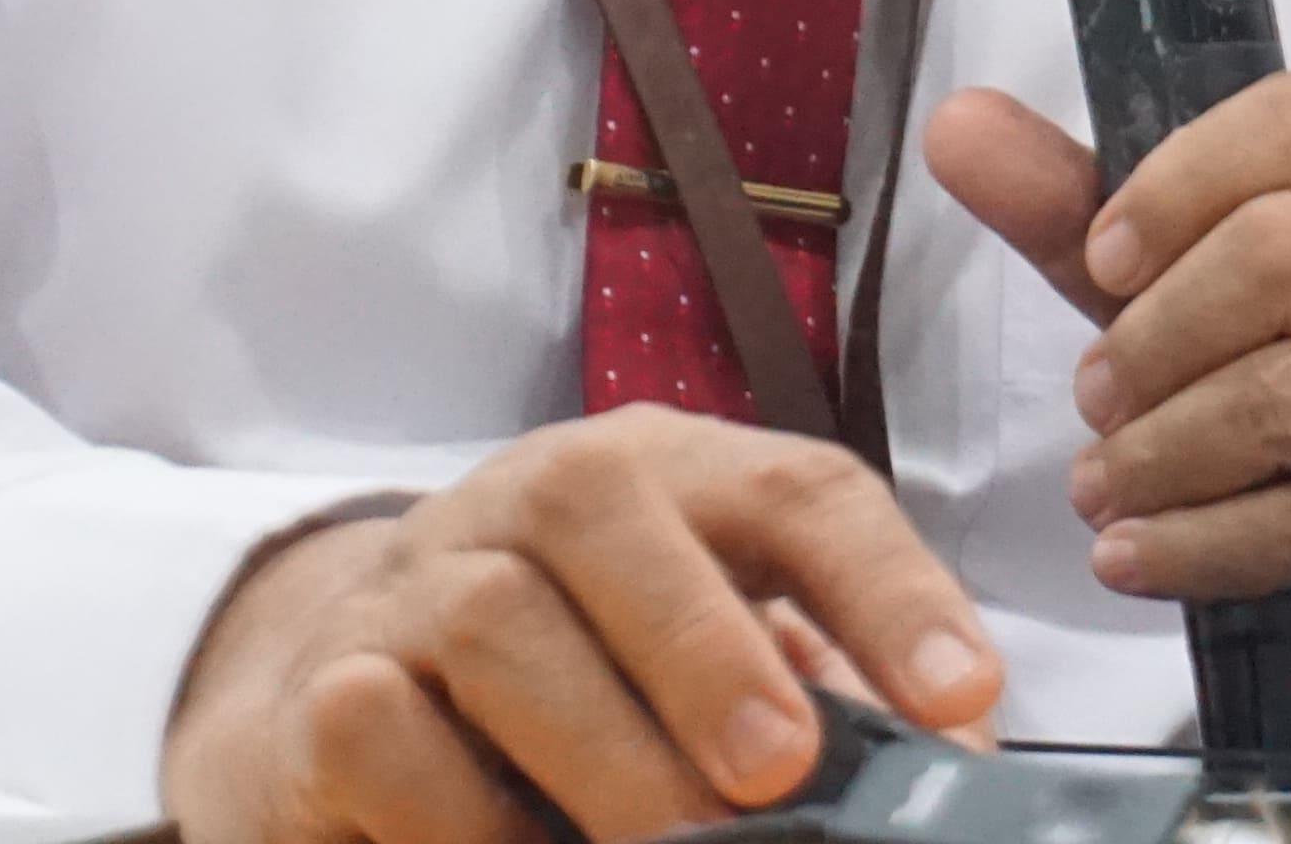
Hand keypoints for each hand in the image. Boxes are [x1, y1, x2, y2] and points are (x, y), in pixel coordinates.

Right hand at [163, 404, 1002, 843]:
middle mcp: (539, 501)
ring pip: (496, 619)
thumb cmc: (587, 683)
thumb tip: (947, 784)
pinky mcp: (328, 692)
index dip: (888, 587)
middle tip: (778, 771)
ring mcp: (421, 585)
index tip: (961, 699)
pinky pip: (381, 727)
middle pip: (610, 511)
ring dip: (599, 747)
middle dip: (706, 645)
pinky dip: (462, 811)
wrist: (352, 695)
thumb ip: (828, 709)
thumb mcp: (720, 676)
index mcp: (673, 480)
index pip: (795, 490)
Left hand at [926, 73, 1290, 729]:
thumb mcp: (1197, 300)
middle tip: (1091, 399)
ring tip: (1101, 488)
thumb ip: (1085, 216)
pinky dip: (1198, 545)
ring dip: (1159, 450)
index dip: (1180, 180)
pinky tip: (1135, 556)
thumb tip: (956, 124)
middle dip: (1152, 336)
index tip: (1103, 259)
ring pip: (1286, 389)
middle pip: (1279, 250)